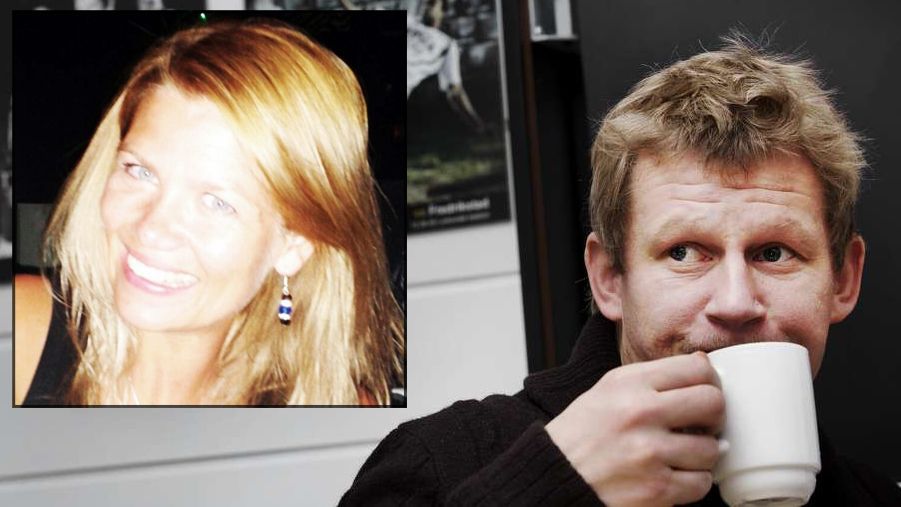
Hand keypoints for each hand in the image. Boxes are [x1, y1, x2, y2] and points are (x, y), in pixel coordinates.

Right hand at [545, 352, 724, 506]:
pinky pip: (701, 484)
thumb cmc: (580, 435)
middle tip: (702, 424)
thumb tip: (704, 364)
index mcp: (628, 382)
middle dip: (714, 416)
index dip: (710, 381)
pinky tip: (674, 474)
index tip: (705, 392)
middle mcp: (640, 413)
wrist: (555, 476)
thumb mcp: (607, 390)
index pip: (697, 368)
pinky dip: (693, 482)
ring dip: (701, 455)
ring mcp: (649, 452)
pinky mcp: (656, 488)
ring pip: (711, 448)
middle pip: (713, 403)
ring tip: (680, 453)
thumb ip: (653, 377)